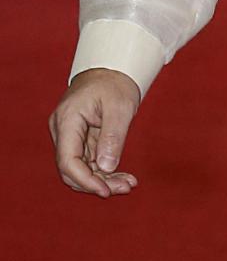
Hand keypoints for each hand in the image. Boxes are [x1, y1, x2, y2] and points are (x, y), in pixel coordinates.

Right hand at [49, 68, 141, 197]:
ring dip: (103, 180)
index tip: (106, 191)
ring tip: (129, 184)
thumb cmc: (115, 83)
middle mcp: (63, 130)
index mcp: (67, 119)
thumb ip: (112, 137)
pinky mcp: (80, 140)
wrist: (112, 69)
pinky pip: (88, 162)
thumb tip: (106, 167)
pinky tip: (123, 177)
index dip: (85, 180)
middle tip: (126, 187)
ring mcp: (69, 136)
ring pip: (81, 169)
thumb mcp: (120, 107)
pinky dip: (104, 171)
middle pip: (72, 169)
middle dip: (97, 183)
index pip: (67, 160)